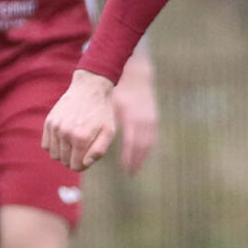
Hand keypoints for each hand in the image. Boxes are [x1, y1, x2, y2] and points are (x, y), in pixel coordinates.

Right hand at [42, 70, 117, 170]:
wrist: (89, 88)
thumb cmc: (102, 112)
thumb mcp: (108, 131)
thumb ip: (98, 150)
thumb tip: (85, 163)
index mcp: (82, 138)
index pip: (76, 166)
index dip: (83, 165)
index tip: (87, 158)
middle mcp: (66, 134)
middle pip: (65, 162)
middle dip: (74, 160)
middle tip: (82, 150)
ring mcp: (55, 127)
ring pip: (54, 155)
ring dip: (63, 154)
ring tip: (73, 144)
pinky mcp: (49, 122)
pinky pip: (45, 145)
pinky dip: (53, 146)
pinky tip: (63, 139)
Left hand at [112, 59, 158, 173]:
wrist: (136, 75)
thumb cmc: (118, 90)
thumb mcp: (110, 107)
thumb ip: (104, 125)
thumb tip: (92, 143)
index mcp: (132, 118)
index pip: (132, 143)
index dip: (130, 157)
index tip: (125, 168)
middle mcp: (144, 120)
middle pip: (143, 146)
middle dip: (137, 160)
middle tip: (131, 172)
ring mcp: (151, 119)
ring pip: (149, 143)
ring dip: (143, 156)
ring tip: (136, 167)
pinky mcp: (154, 118)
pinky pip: (152, 137)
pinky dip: (148, 148)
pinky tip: (142, 155)